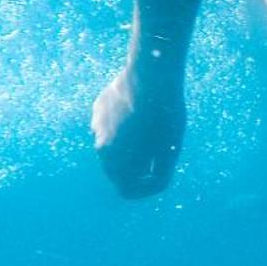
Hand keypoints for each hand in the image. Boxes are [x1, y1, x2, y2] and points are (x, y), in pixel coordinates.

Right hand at [91, 67, 183, 198]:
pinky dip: (124, 123)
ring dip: (130, 143)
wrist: (151, 75)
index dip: (144, 189)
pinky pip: (110, 123)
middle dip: (137, 167)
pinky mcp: (99, 108)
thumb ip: (160, 174)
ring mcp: (96, 125)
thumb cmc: (165, 116)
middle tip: (159, 151)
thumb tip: (152, 181)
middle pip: (118, 169)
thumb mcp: (170, 151)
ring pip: (113, 144)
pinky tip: (141, 109)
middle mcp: (100, 146)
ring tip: (152, 126)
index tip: (158, 177)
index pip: (125, 189)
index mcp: (116, 162)